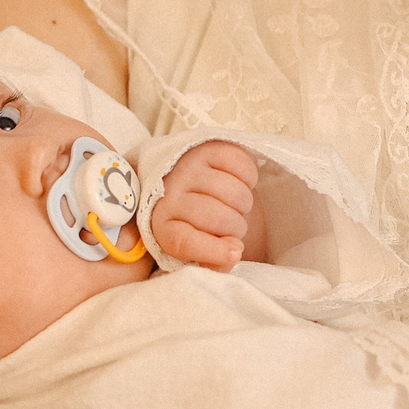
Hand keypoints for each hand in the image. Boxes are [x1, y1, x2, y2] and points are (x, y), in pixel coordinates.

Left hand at [151, 139, 259, 267]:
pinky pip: (241, 165)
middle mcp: (168, 192)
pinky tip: (238, 182)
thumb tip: (234, 253)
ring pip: (234, 193)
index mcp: (159, 224)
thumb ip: (211, 261)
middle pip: (219, 218)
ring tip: (233, 205)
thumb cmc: (190, 220)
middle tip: (231, 225)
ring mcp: (186, 166)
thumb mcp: (194, 247)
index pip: (183, 241)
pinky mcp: (205, 147)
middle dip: (235, 227)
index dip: (213, 251)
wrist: (172, 176)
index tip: (235, 253)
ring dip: (243, 204)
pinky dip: (248, 177)